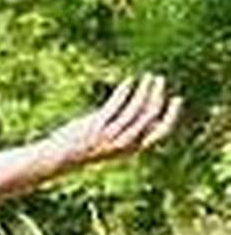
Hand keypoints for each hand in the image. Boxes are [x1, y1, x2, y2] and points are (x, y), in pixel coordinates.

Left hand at [46, 72, 183, 171]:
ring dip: (144, 90)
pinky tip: (129, 81)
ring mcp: (109, 135)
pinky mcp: (95, 126)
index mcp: (130, 149)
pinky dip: (124, 92)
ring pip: (135, 109)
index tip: (176, 98)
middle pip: (149, 116)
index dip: (171, 115)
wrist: (59, 158)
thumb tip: (143, 116)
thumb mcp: (111, 142)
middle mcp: (122, 143)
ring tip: (147, 77)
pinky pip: (115, 105)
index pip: (160, 133)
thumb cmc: (85, 148)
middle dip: (158, 95)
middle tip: (159, 79)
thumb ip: (127, 131)